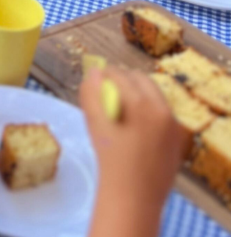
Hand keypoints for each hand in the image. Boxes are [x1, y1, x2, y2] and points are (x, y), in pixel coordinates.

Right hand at [81, 68, 182, 216]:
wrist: (134, 197)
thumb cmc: (110, 160)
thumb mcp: (96, 124)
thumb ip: (92, 94)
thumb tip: (93, 72)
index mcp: (142, 104)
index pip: (122, 76)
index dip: (106, 73)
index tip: (96, 77)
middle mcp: (163, 110)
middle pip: (143, 81)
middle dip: (124, 80)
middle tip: (107, 90)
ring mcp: (174, 125)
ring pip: (154, 97)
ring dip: (137, 94)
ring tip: (120, 107)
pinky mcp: (178, 139)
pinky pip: (162, 115)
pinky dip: (148, 111)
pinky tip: (134, 126)